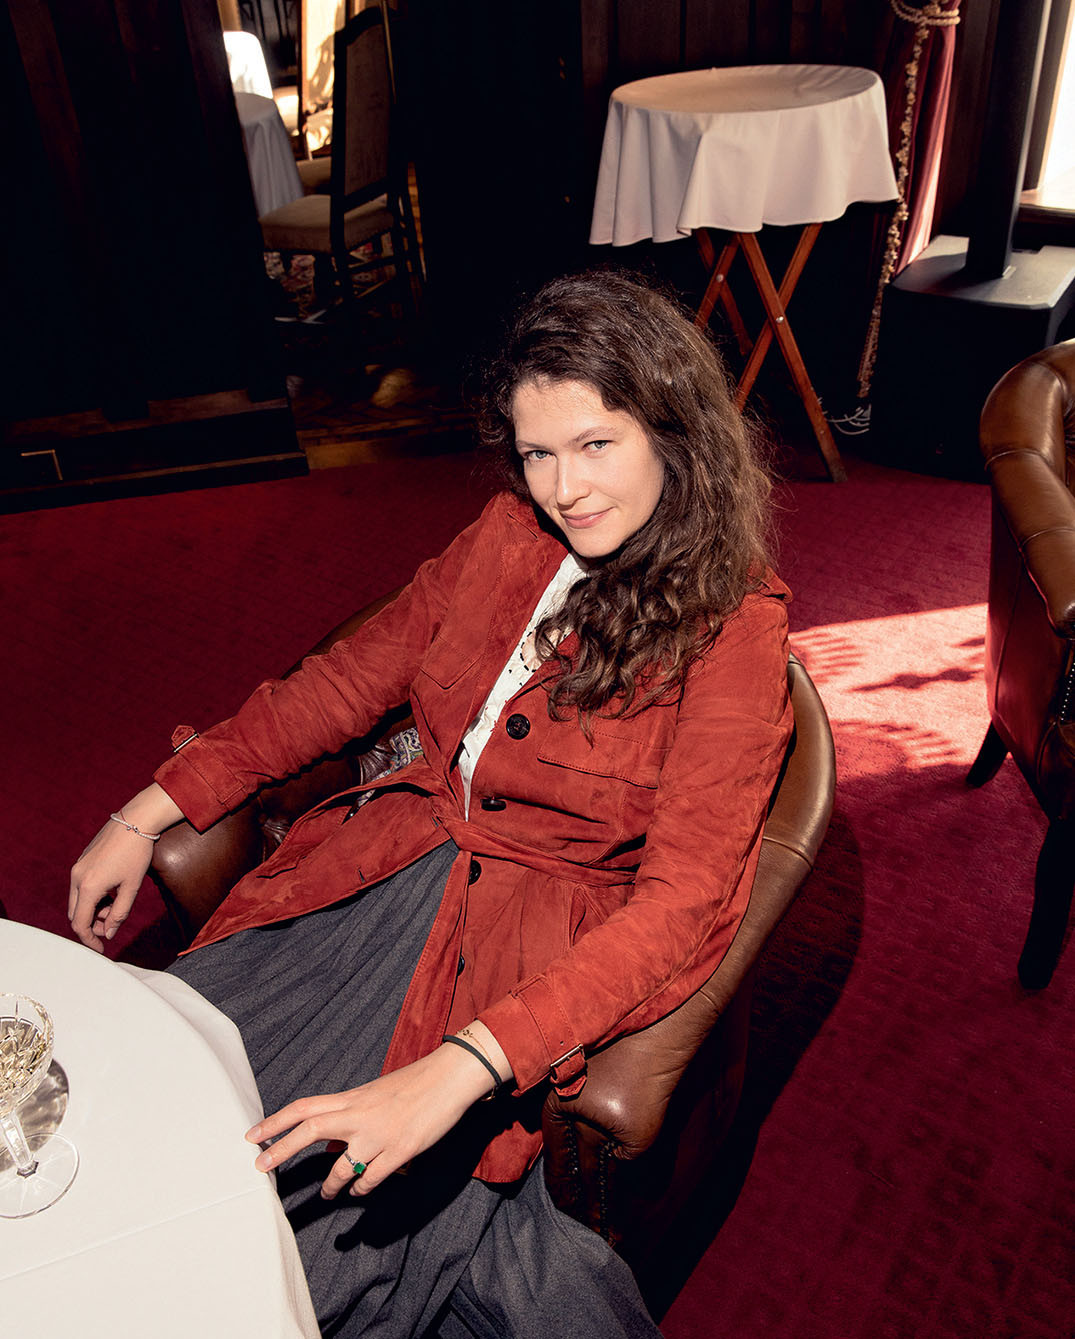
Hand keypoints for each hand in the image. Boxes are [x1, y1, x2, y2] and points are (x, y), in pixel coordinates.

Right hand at [68, 784, 181, 951]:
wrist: (135, 822)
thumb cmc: (136, 854)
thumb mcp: (131, 887)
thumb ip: (119, 913)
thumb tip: (109, 933)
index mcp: (88, 887)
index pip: (80, 924)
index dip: (89, 940)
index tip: (101, 948)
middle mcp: (77, 878)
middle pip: (76, 914)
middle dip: (91, 925)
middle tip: (111, 924)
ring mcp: (77, 868)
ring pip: (78, 901)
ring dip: (93, 910)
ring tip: (116, 904)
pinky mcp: (82, 862)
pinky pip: (80, 887)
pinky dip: (93, 897)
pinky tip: (112, 892)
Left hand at [245, 1042, 497, 1198]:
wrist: (450, 1078)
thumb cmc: (414, 1084)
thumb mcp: (375, 1095)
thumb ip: (351, 1115)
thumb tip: (330, 1142)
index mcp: (353, 1097)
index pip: (305, 1107)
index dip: (275, 1121)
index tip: (252, 1136)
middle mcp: (360, 1114)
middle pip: (310, 1129)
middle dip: (280, 1150)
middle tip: (259, 1168)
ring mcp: (379, 1134)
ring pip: (341, 1168)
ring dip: (330, 1186)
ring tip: (326, 1194)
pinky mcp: (399, 1151)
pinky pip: (370, 1179)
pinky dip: (362, 1188)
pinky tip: (361, 1189)